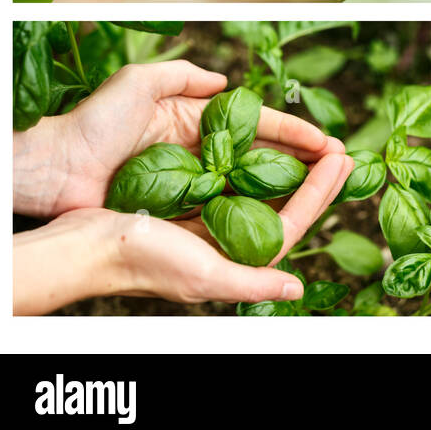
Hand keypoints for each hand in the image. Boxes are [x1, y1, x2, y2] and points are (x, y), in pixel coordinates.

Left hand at [14, 61, 346, 219]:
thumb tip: (224, 81)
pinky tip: (280, 218)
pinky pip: (226, 214)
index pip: (255, 124)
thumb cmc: (93, 123)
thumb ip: (182, 75)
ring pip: (251, 188)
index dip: (292, 131)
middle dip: (301, 162)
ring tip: (322, 191)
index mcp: (193, 120)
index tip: (326, 140)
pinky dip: (254, 214)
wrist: (57, 168)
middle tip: (338, 167)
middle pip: (262, 158)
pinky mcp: (179, 213)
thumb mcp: (138, 82)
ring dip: (287, 189)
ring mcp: (191, 186)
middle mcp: (199, 154)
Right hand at [15, 146, 349, 314]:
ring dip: (288, 163)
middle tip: (339, 147)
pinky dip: (252, 158)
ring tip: (313, 141)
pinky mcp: (190, 199)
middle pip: (282, 203)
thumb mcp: (205, 275)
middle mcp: (228, 240)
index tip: (342, 160)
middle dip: (313, 175)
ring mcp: (210, 219)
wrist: (89, 244)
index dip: (320, 193)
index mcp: (236, 258)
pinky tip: (263, 140)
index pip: (292, 222)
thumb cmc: (145, 262)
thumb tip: (296, 289)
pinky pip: (231, 175)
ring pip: (261, 187)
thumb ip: (252, 281)